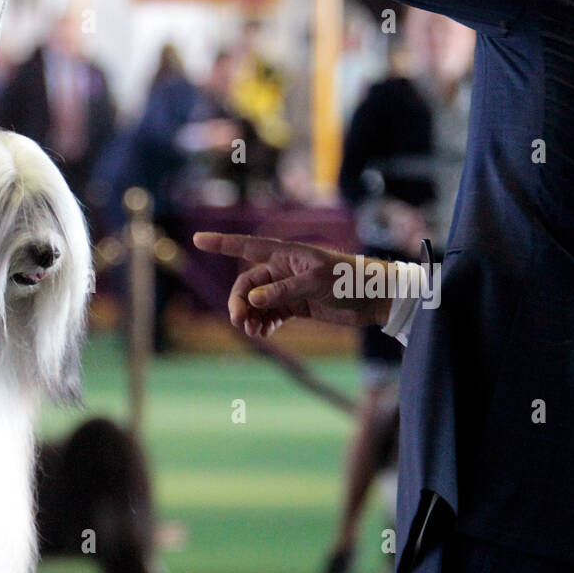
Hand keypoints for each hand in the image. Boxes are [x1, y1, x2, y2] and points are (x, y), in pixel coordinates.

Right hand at [193, 232, 392, 337]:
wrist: (374, 298)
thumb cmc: (350, 279)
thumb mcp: (316, 282)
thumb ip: (283, 291)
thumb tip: (253, 300)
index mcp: (286, 255)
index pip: (247, 246)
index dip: (222, 243)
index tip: (198, 239)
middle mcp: (282, 270)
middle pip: (247, 285)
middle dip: (239, 303)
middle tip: (240, 322)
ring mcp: (287, 289)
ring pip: (255, 303)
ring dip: (249, 317)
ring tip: (254, 332)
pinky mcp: (295, 306)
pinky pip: (269, 315)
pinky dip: (263, 324)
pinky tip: (264, 333)